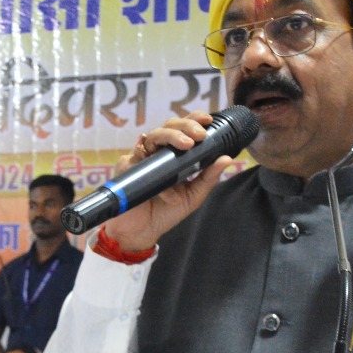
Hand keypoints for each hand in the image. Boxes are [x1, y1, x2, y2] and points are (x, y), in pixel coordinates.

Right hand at [101, 113, 233, 251]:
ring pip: (152, 136)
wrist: (142, 232)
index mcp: (172, 154)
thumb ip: (208, 177)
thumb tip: (226, 158)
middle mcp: (155, 152)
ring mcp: (139, 158)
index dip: (193, 120)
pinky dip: (155, 174)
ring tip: (187, 145)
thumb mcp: (193, 195)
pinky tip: (167, 190)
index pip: (182, 130)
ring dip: (171, 137)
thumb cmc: (166, 211)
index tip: (208, 121)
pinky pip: (140, 160)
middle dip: (185, 126)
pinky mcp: (126, 167)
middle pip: (167, 127)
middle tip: (199, 135)